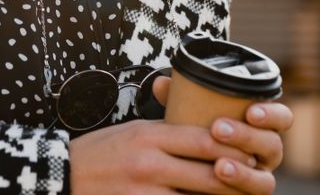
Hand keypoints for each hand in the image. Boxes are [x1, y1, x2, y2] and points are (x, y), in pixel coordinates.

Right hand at [68, 119, 262, 193]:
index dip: (236, 148)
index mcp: (150, 135)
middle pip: (211, 174)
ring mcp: (144, 192)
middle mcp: (149, 163)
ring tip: (236, 193)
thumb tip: (212, 135)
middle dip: (239, 179)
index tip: (251, 152)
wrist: (63, 176)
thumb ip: (169, 133)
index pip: (206, 140)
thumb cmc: (102, 151)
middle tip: (256, 178)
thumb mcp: (134, 130)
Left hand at [151, 76, 293, 194]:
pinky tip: (219, 183)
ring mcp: (258, 177)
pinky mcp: (247, 194)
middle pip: (272, 145)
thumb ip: (181, 98)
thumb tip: (160, 84)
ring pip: (265, 179)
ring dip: (244, 172)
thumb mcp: (191, 114)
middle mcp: (264, 154)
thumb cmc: (196, 134)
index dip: (272, 115)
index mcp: (259, 127)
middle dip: (248, 137)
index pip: (282, 118)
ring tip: (220, 166)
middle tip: (218, 129)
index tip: (250, 111)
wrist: (185, 167)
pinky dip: (237, 190)